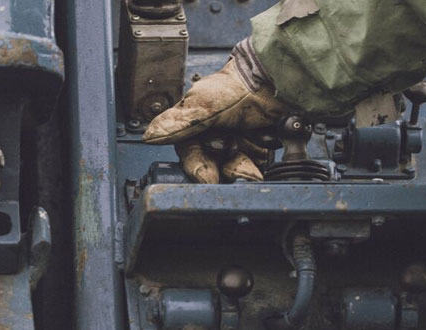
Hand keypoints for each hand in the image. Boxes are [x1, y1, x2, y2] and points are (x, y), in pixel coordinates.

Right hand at [142, 39, 293, 182]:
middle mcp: (215, 134)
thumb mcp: (203, 105)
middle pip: (214, 165)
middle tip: (239, 168)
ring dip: (244, 165)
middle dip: (226, 168)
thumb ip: (178, 123)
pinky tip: (263, 148)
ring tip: (253, 158)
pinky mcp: (258, 146)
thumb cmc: (238, 85)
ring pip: (235, 166)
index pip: (190, 154)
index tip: (207, 177)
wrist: (275, 80)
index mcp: (196, 124)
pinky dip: (259, 160)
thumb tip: (149, 136)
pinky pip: (255, 163)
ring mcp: (237, 141)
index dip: (197, 167)